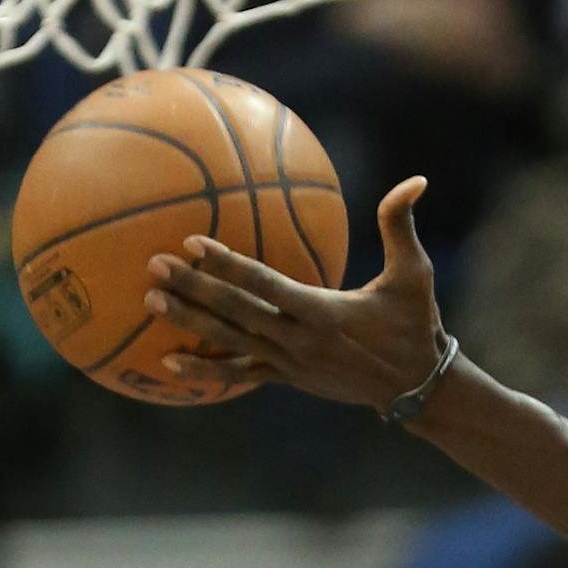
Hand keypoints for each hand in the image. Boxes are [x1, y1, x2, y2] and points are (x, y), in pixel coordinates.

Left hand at [143, 177, 446, 409]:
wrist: (417, 387)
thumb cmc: (414, 324)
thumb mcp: (415, 274)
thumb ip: (401, 224)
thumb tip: (417, 180)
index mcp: (324, 311)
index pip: (266, 285)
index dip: (228, 264)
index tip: (193, 242)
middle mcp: (300, 339)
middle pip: (237, 312)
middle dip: (194, 289)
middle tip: (155, 266)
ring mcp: (291, 363)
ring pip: (230, 342)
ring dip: (189, 323)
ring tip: (151, 301)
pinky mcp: (288, 379)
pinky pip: (240, 374)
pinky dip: (206, 370)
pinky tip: (169, 363)